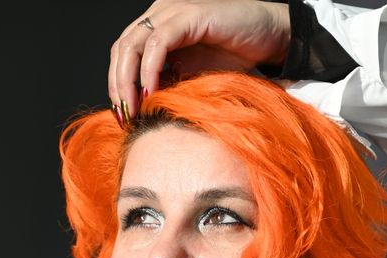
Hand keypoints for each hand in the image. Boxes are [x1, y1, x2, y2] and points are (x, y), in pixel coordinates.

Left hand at [109, 0, 289, 116]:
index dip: (117, 85)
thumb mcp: (194, 77)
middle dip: (118, 85)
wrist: (268, 38)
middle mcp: (160, 15)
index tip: (124, 116)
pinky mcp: (188, 16)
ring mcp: (172, 12)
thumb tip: (146, 110)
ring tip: (135, 107)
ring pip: (133, 44)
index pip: (123, 55)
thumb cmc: (235, 57)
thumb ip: (170, 85)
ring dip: (128, 79)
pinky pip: (158, 42)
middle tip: (125, 116)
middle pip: (122, 49)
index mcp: (157, 29)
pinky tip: (150, 91)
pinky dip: (150, 68)